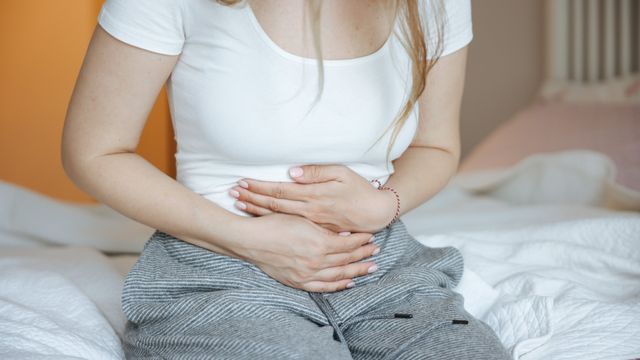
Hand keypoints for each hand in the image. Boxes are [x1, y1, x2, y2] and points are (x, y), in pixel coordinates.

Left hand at [228, 165, 397, 232]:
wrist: (374, 213)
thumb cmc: (359, 190)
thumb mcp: (342, 173)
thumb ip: (316, 172)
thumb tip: (292, 172)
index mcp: (314, 195)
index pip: (280, 190)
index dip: (260, 187)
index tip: (243, 181)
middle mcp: (309, 211)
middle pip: (274, 204)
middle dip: (252, 197)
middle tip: (232, 191)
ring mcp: (310, 223)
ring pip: (278, 217)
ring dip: (257, 209)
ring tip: (239, 203)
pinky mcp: (314, 231)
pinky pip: (288, 226)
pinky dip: (271, 221)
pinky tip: (259, 218)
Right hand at [235, 212, 379, 291]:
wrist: (251, 240)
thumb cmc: (274, 224)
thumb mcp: (302, 219)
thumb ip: (325, 229)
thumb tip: (345, 236)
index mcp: (319, 243)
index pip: (349, 244)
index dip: (361, 240)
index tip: (371, 236)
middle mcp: (316, 261)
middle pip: (347, 260)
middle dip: (364, 255)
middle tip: (376, 252)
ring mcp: (307, 274)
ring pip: (339, 275)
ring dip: (357, 271)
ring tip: (370, 268)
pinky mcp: (298, 281)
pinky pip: (324, 287)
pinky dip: (338, 285)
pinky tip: (349, 282)